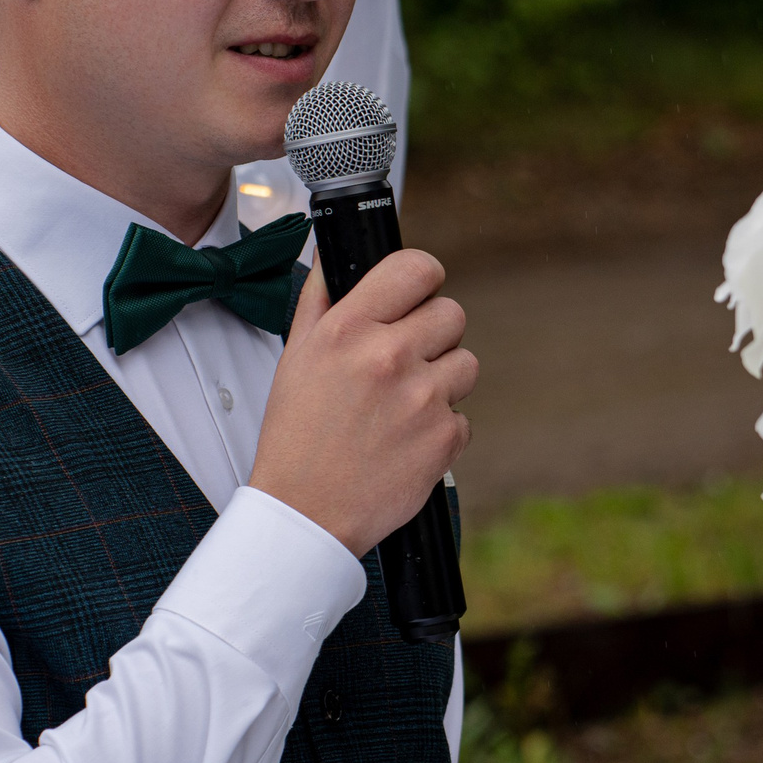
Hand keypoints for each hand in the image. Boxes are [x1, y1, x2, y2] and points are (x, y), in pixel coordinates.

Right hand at [250, 251, 475, 555]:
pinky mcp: (445, 437)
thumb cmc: (298, 437)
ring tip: (403, 405)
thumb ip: (321, 297)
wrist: (307, 512)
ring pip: (466, 363)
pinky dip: (442, 428)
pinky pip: (463, 415)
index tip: (419, 293)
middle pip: (452, 313)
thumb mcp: (296, 356)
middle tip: (406, 361)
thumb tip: (335, 250)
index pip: (417, 268)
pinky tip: (406, 440)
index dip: (424, 279)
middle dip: (434, 334)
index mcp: (349, 329)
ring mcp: (422, 398)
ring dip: (443, 380)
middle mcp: (388, 357)